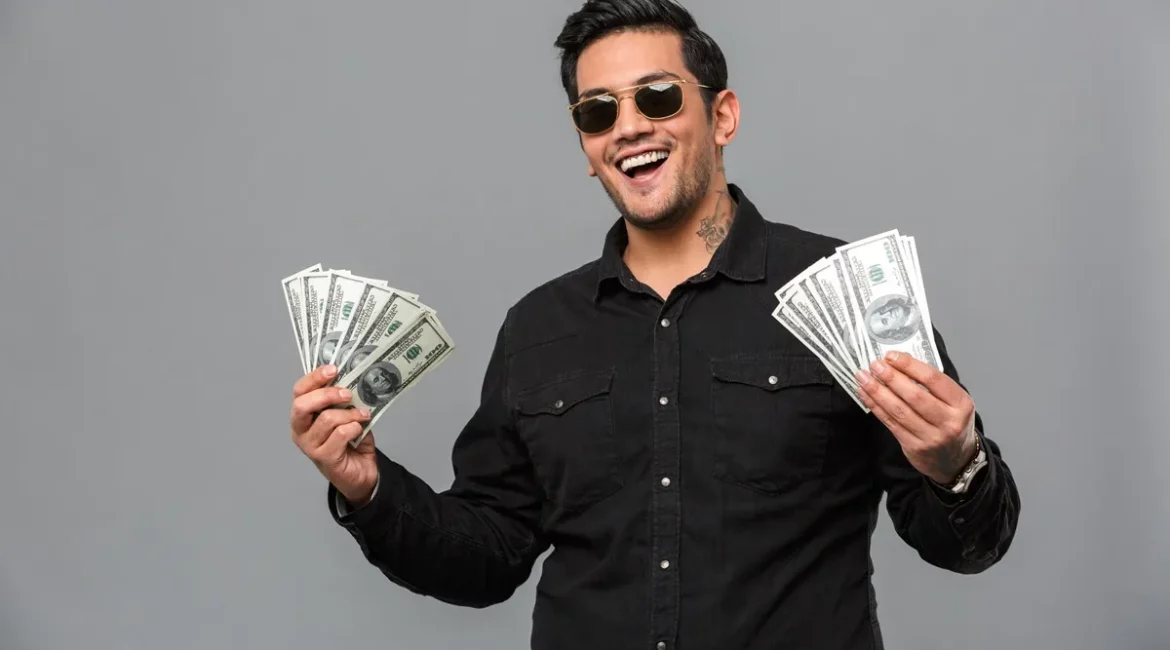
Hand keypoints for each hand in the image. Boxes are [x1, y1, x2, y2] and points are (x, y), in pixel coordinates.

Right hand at [290, 364, 378, 505]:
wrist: (361, 471)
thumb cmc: (350, 440)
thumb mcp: (345, 414)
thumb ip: (342, 399)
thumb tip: (352, 378)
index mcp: (303, 415)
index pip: (299, 391)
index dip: (314, 378)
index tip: (333, 369)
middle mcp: (300, 430)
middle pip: (302, 405)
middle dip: (327, 395)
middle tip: (348, 394)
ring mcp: (309, 445)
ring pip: (326, 419)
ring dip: (349, 414)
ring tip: (362, 416)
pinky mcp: (323, 457)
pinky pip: (340, 434)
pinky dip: (354, 428)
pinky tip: (359, 431)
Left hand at [856, 351, 976, 484]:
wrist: (956, 459)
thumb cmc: (951, 422)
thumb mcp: (953, 401)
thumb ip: (931, 383)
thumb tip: (899, 361)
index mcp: (961, 403)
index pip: (933, 379)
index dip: (909, 365)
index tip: (891, 356)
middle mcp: (948, 421)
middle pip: (914, 395)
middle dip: (891, 377)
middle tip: (875, 365)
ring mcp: (931, 437)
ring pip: (899, 410)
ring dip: (877, 391)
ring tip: (863, 377)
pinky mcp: (914, 447)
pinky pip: (890, 423)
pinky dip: (875, 406)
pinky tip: (865, 394)